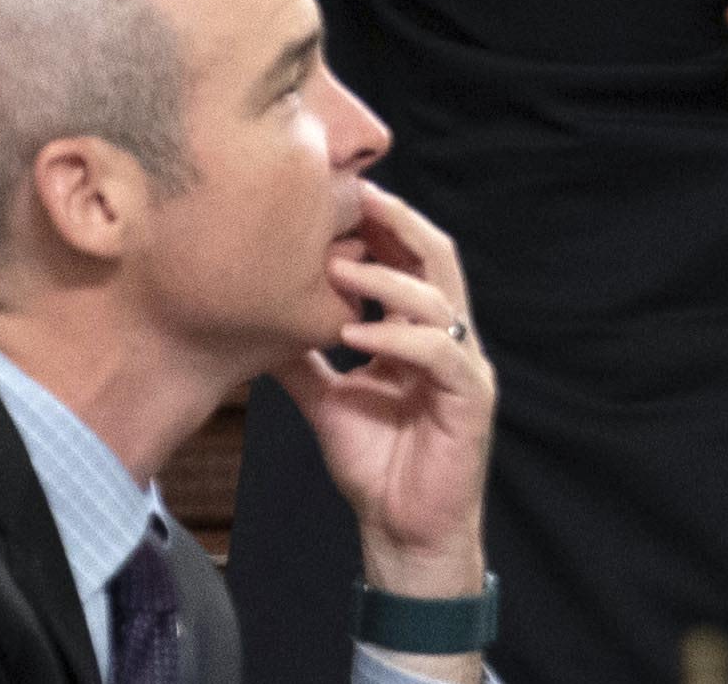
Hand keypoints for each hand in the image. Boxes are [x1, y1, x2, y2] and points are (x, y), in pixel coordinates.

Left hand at [275, 184, 494, 601]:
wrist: (402, 532)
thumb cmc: (376, 466)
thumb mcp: (328, 402)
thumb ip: (303, 362)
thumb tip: (257, 325)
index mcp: (420, 333)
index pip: (409, 261)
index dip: (380, 227)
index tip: (337, 197)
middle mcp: (447, 340)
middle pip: (436, 261)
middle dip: (399, 225)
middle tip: (355, 196)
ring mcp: (463, 366)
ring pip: (439, 300)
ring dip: (388, 280)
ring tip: (339, 269)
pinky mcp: (470, 398)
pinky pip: (437, 355)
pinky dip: (398, 336)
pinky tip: (357, 333)